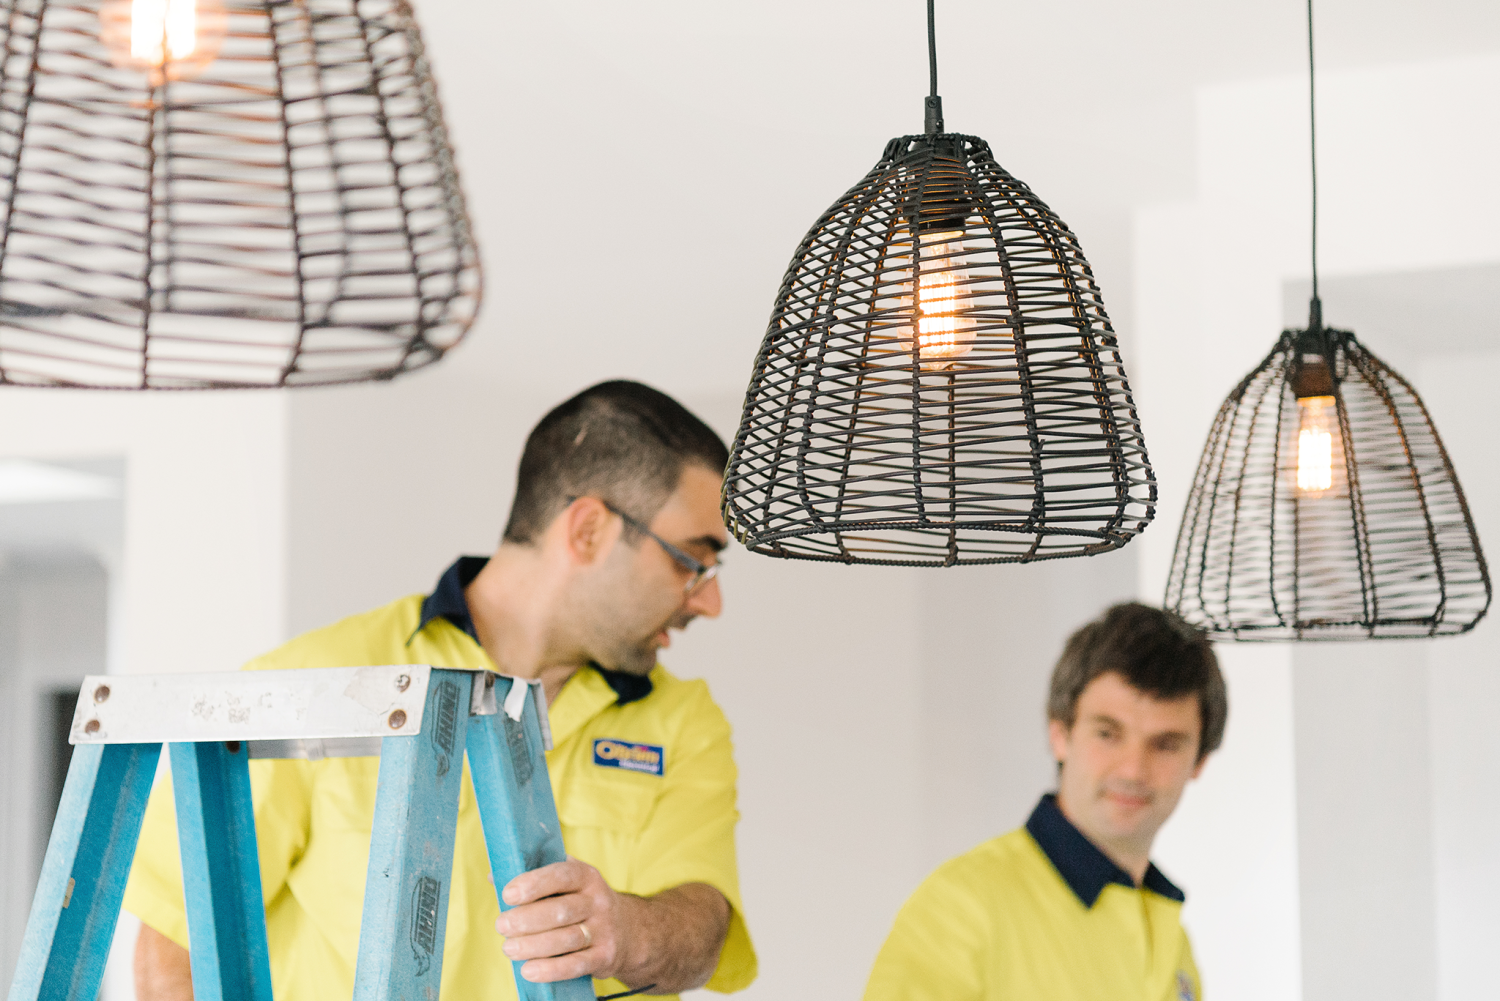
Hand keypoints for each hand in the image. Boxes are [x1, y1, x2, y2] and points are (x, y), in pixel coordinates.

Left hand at [495, 857, 627, 984]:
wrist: (628, 931)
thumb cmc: (582, 903)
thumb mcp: (567, 883)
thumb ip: (534, 878)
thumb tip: (494, 877)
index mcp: (586, 876)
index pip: (561, 875)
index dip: (534, 884)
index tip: (508, 894)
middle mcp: (598, 900)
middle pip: (561, 910)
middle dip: (526, 919)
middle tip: (501, 926)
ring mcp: (604, 929)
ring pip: (566, 939)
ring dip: (533, 945)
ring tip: (509, 948)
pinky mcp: (604, 956)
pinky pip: (576, 965)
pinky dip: (551, 970)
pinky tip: (529, 970)